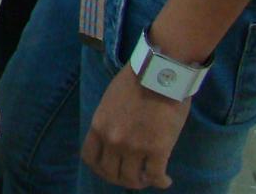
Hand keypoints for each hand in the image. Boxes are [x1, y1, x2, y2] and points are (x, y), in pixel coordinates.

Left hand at [83, 66, 189, 188]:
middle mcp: (112, 140)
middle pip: (110, 173)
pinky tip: (165, 180)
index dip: (99, 168)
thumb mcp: (110, 101)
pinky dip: (161, 182)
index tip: (110, 169)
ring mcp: (134, 147)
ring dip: (140, 182)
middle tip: (132, 177)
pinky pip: (156, 177)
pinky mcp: (158, 150)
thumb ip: (109, 121)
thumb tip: (114, 136)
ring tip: (148, 178)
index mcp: (99, 125)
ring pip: (132, 180)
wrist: (159, 72)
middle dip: (120, 179)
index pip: (89, 157)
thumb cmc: (137, 81)